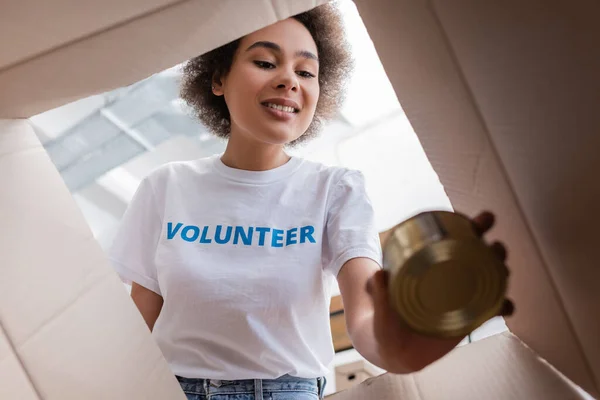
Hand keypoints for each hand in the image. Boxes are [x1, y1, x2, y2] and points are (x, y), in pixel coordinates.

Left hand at [366, 211, 512, 372]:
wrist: (393, 350)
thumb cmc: (384, 320)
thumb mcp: (380, 305)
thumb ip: (379, 293)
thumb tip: (378, 274)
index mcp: (430, 265)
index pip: (452, 241)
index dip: (467, 228)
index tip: (474, 220)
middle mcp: (449, 277)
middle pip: (478, 257)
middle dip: (492, 246)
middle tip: (495, 244)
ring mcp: (462, 297)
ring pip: (490, 278)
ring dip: (501, 270)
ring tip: (503, 268)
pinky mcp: (469, 319)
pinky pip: (492, 309)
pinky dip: (503, 306)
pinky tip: (506, 305)